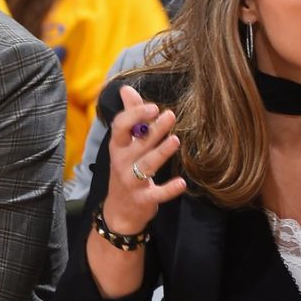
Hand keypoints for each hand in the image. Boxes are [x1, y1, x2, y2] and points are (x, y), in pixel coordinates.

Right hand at [102, 85, 187, 233]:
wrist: (120, 211)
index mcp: (118, 147)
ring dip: (161, 153)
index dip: (135, 116)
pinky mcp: (144, 199)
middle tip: (170, 115)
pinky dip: (169, 189)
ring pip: (147, 165)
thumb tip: (126, 88)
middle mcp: (122, 162)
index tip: (153, 106)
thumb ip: (130, 117)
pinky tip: (182, 182)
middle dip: (154, 130)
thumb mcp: (124, 145)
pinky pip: (157, 194)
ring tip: (175, 140)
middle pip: (139, 144)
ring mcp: (132, 181)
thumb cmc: (125, 170)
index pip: (120, 128)